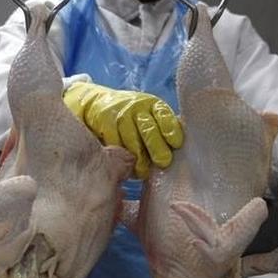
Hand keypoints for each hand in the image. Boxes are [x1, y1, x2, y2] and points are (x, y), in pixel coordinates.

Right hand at [63, 82, 183, 178]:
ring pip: (130, 139)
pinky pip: (114, 142)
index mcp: (153, 105)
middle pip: (148, 128)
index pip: (164, 115)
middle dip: (156, 146)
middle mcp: (137, 108)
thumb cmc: (132, 117)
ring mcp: (119, 115)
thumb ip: (162, 129)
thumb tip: (178, 152)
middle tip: (163, 162)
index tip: (176, 143)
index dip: (170, 129)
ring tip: (144, 172)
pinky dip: (121, 156)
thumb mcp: (149, 115)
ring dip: (138, 158)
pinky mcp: (104, 123)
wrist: (98, 104)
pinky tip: (127, 167)